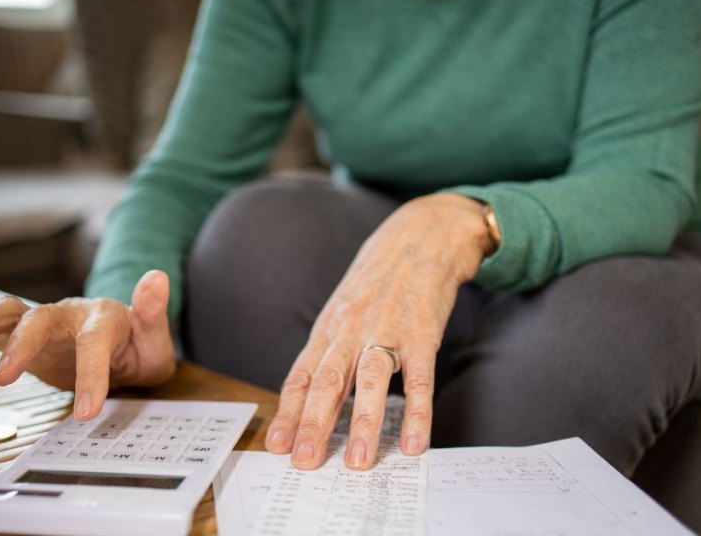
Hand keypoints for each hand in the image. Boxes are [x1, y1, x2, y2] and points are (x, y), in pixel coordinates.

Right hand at [0, 271, 176, 419]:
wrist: (122, 348)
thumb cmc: (138, 347)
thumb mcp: (156, 339)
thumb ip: (153, 313)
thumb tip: (157, 277)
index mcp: (105, 318)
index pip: (94, 343)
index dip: (90, 375)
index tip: (86, 412)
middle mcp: (70, 315)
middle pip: (41, 320)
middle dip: (21, 345)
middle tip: (1, 380)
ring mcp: (45, 323)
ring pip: (11, 312)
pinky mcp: (24, 335)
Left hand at [263, 193, 492, 469]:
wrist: (420, 237)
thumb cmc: (377, 281)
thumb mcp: (343, 310)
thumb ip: (330, 351)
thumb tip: (310, 399)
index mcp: (329, 329)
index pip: (301, 376)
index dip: (288, 412)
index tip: (276, 445)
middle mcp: (352, 331)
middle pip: (327, 381)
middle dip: (314, 423)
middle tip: (304, 461)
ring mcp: (388, 331)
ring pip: (371, 380)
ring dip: (362, 422)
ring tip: (357, 461)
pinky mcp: (423, 333)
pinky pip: (420, 378)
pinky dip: (417, 411)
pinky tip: (413, 442)